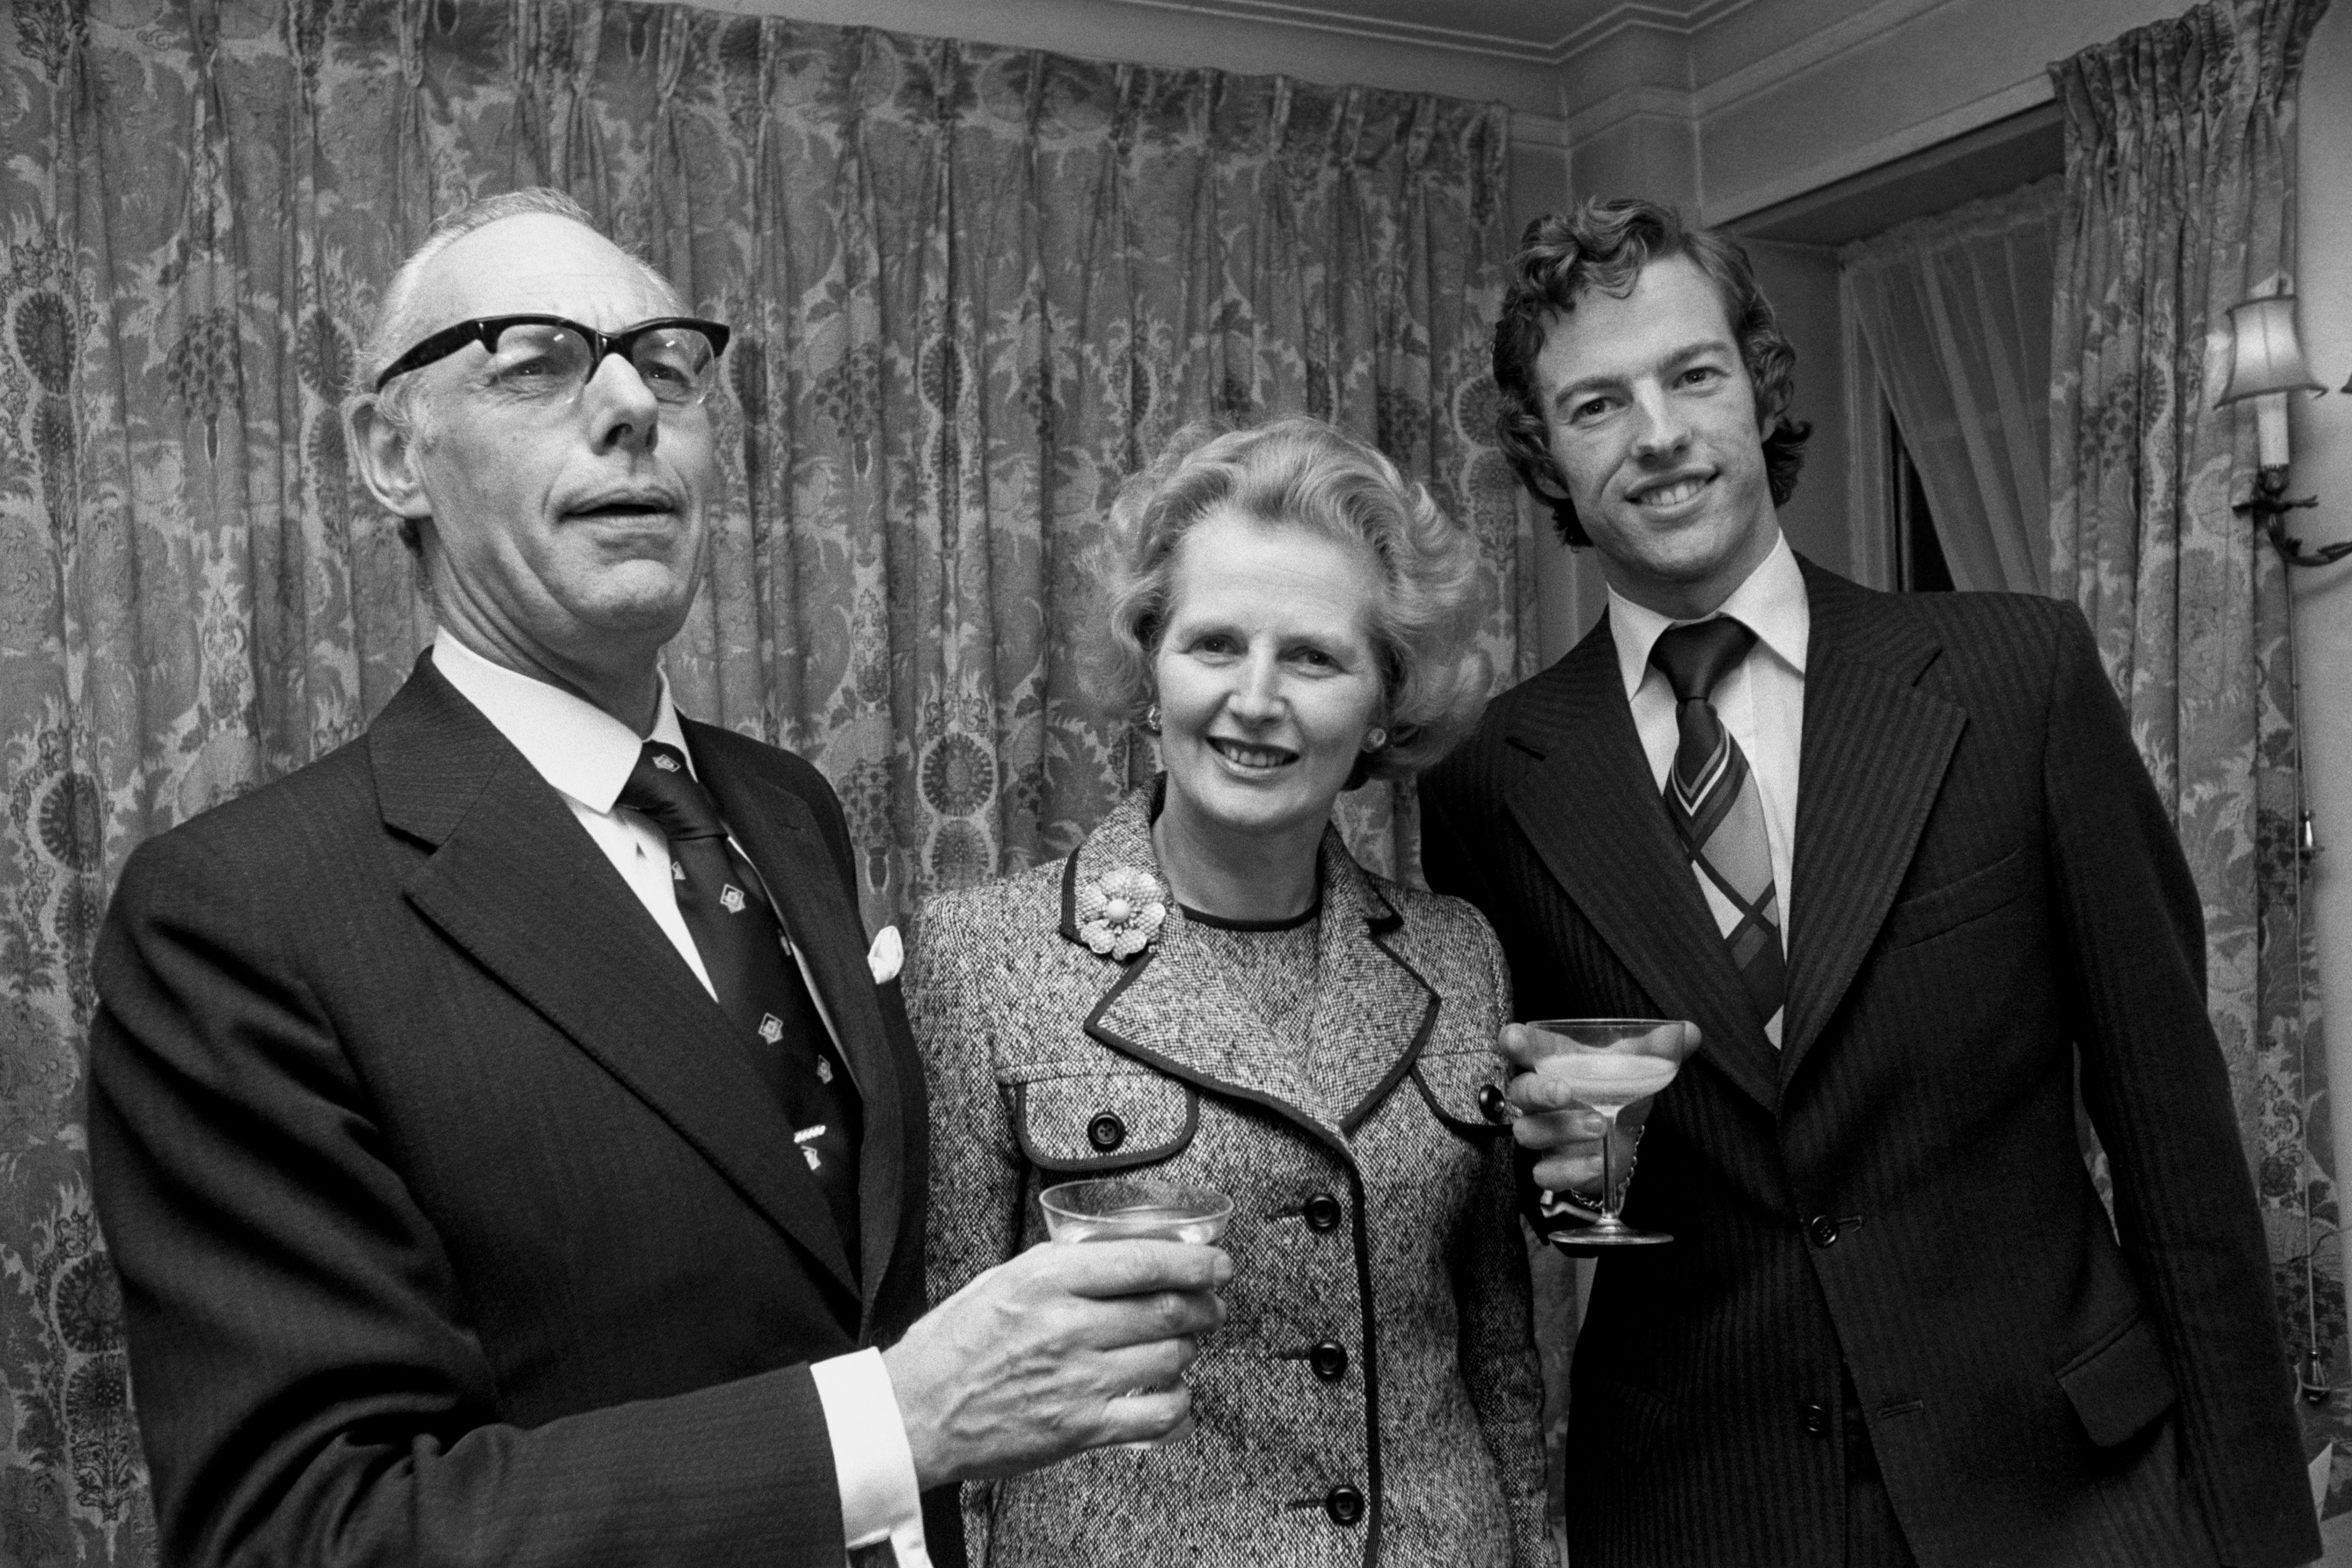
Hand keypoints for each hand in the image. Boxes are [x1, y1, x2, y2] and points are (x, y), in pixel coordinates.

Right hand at [885, 1238, 1230, 1486]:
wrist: (916, 1412)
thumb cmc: (953, 1346)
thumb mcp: (1003, 1280)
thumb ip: (1061, 1267)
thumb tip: (1120, 1256)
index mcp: (1046, 1279)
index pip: (1143, 1261)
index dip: (1195, 1260)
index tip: (1217, 1261)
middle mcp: (1067, 1325)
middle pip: (1168, 1308)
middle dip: (1205, 1303)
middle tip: (1212, 1302)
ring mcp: (1077, 1379)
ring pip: (1170, 1356)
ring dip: (1190, 1348)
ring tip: (1185, 1343)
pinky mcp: (1081, 1427)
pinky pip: (1157, 1413)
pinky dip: (1178, 1401)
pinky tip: (1172, 1391)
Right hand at [1494, 1020, 1699, 1195]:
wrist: (1619, 1138)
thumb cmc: (1615, 1091)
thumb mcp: (1635, 1068)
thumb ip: (1658, 1050)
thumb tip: (1690, 1032)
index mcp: (1553, 1063)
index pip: (1524, 1048)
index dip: (1515, 1042)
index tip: (1514, 1038)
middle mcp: (1539, 1098)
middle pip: (1519, 1091)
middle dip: (1538, 1090)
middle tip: (1565, 1091)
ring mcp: (1542, 1134)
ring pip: (1528, 1132)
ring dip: (1562, 1129)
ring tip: (1600, 1125)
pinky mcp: (1551, 1167)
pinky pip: (1544, 1173)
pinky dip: (1570, 1169)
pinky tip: (1598, 1160)